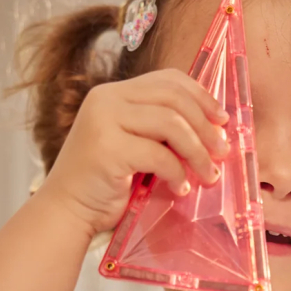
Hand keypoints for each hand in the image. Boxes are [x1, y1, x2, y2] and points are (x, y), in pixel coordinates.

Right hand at [39, 68, 231, 239]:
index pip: (167, 79)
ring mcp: (104, 121)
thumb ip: (161, 132)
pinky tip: (181, 189)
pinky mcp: (107, 148)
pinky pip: (159, 154)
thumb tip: (213, 131)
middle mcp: (106, 99)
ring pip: (171, 124)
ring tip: (208, 175)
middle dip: (205, 126)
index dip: (201, 96)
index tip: (222, 120)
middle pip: (173, 98)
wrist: (68, 211)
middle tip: (222, 151)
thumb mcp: (135, 147)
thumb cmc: (105, 185)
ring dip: (197, 152)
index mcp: (114, 94)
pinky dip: (177, 173)